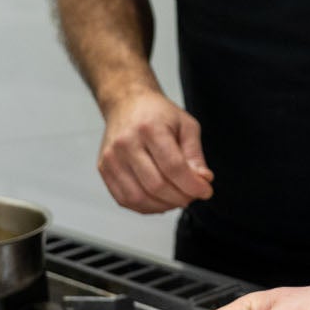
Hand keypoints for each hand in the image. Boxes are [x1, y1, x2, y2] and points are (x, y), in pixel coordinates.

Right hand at [97, 90, 213, 212]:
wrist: (126, 103)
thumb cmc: (158, 114)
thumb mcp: (186, 125)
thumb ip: (195, 154)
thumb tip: (203, 180)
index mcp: (149, 128)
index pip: (173, 167)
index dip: (192, 185)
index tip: (206, 190)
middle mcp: (126, 143)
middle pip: (156, 185)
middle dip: (181, 197)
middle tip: (193, 195)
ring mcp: (111, 158)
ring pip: (139, 198)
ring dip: (164, 205)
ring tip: (177, 198)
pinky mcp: (104, 169)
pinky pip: (125, 199)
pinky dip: (146, 207)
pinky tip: (160, 200)